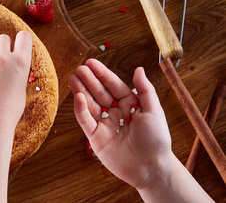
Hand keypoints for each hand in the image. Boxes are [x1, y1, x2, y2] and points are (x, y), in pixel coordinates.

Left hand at [0, 31, 32, 133]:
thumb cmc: (8, 112)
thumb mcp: (20, 88)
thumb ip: (16, 70)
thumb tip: (11, 61)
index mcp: (21, 63)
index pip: (24, 37)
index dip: (20, 42)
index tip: (17, 48)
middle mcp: (2, 58)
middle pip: (3, 38)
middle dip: (3, 48)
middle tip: (2, 63)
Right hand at [69, 59, 172, 188]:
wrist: (151, 168)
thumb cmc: (156, 140)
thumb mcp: (154, 111)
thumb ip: (145, 89)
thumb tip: (138, 69)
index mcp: (129, 104)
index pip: (113, 85)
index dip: (102, 74)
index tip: (91, 62)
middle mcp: (115, 112)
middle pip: (99, 93)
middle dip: (89, 80)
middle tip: (79, 69)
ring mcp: (103, 124)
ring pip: (89, 104)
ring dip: (81, 91)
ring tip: (73, 78)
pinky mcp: (95, 137)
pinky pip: (85, 120)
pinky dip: (80, 109)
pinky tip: (78, 97)